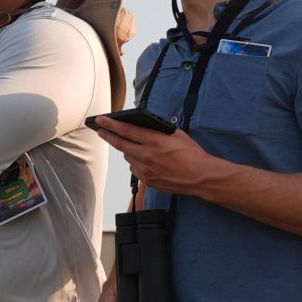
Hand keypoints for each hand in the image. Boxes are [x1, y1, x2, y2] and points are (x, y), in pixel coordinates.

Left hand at [92, 117, 226, 198]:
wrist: (201, 177)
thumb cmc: (193, 155)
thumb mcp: (177, 135)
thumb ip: (159, 131)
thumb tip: (147, 128)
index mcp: (154, 141)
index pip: (126, 130)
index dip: (111, 124)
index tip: (101, 119)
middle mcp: (146, 156)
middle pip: (120, 144)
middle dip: (108, 135)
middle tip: (100, 130)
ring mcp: (146, 170)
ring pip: (128, 157)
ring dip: (126, 149)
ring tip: (128, 145)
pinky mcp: (148, 181)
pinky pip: (135, 169)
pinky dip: (136, 162)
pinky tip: (141, 159)